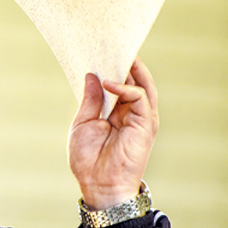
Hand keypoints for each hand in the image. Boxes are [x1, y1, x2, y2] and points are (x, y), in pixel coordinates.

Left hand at [68, 56, 158, 209]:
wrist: (98, 183)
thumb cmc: (88, 158)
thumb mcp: (83, 123)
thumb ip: (90, 99)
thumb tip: (92, 75)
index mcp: (115, 111)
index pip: (117, 83)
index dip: (110, 68)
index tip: (99, 51)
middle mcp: (130, 112)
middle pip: (133, 81)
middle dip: (124, 63)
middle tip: (112, 43)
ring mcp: (139, 117)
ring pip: (142, 85)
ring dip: (131, 68)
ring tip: (117, 51)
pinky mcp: (145, 124)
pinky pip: (139, 98)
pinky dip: (126, 87)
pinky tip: (109, 82)